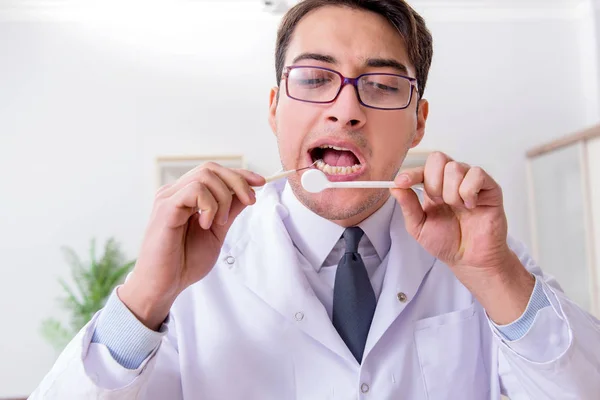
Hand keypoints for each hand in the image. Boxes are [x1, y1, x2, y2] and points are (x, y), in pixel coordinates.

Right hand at [119, 163, 264, 329]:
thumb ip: (229, 211)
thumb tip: (248, 193)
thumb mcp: (217, 232)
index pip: (214, 172)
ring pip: (205, 176)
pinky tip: (206, 224)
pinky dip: (209, 205)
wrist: (164, 286)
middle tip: (250, 201)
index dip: (239, 174)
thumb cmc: (184, 262)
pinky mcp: (165, 208)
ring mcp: (168, 198)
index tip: (261, 182)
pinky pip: (194, 190)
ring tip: (219, 222)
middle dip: (237, 181)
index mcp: (186, 196)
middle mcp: (175, 192)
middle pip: (211, 168)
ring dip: (223, 198)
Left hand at [391, 151, 508, 270]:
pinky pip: (477, 174)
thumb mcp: (418, 227)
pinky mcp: (490, 188)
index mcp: (434, 187)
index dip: (411, 173)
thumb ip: (408, 206)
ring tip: (457, 208)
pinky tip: (471, 206)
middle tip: (438, 202)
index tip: (401, 182)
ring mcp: (471, 182)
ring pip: (455, 167)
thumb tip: (394, 187)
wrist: (470, 260)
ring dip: (451, 191)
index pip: (422, 168)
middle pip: (438, 159)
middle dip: (433, 182)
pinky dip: (469, 191)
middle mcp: (452, 181)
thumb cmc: (447, 243)